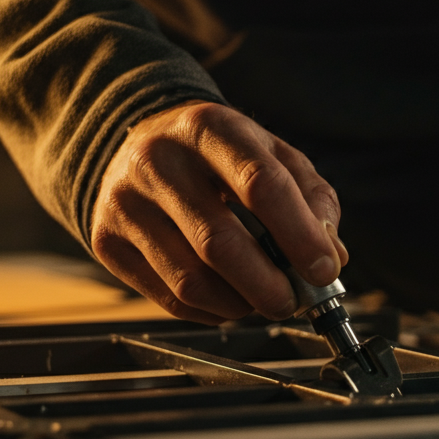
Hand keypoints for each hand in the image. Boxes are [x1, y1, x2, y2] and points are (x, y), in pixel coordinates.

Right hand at [91, 100, 347, 323]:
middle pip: (219, 242)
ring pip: (191, 280)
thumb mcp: (270, 152)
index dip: (299, 235)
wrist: (136, 140)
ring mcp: (125, 202)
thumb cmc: (217, 153)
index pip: (260, 184)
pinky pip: (168, 298)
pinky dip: (210, 311)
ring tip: (262, 298)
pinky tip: (228, 298)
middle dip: (268, 285)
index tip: (326, 269)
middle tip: (294, 300)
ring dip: (240, 305)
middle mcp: (159, 161)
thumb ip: (311, 198)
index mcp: (210, 127)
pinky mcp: (107, 240)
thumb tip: (331, 254)